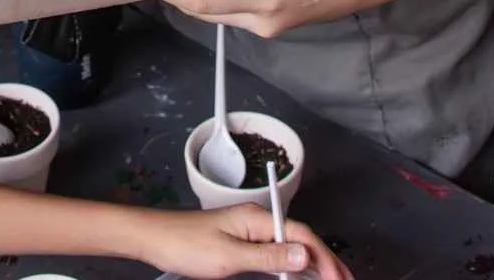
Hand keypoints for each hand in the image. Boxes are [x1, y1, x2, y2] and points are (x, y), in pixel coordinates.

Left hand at [137, 203, 348, 279]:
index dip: (324, 258)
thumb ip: (269, 257)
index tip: (338, 279)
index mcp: (257, 219)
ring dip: (312, 263)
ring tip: (331, 279)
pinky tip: (299, 274)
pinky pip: (274, 251)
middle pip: (300, 239)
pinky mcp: (240, 240)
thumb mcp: (230, 256)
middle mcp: (257, 221)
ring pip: (290, 245)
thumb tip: (305, 255)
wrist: (154, 239)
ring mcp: (249, 230)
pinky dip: (292, 263)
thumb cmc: (186, 245)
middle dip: (326, 260)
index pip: (301, 236)